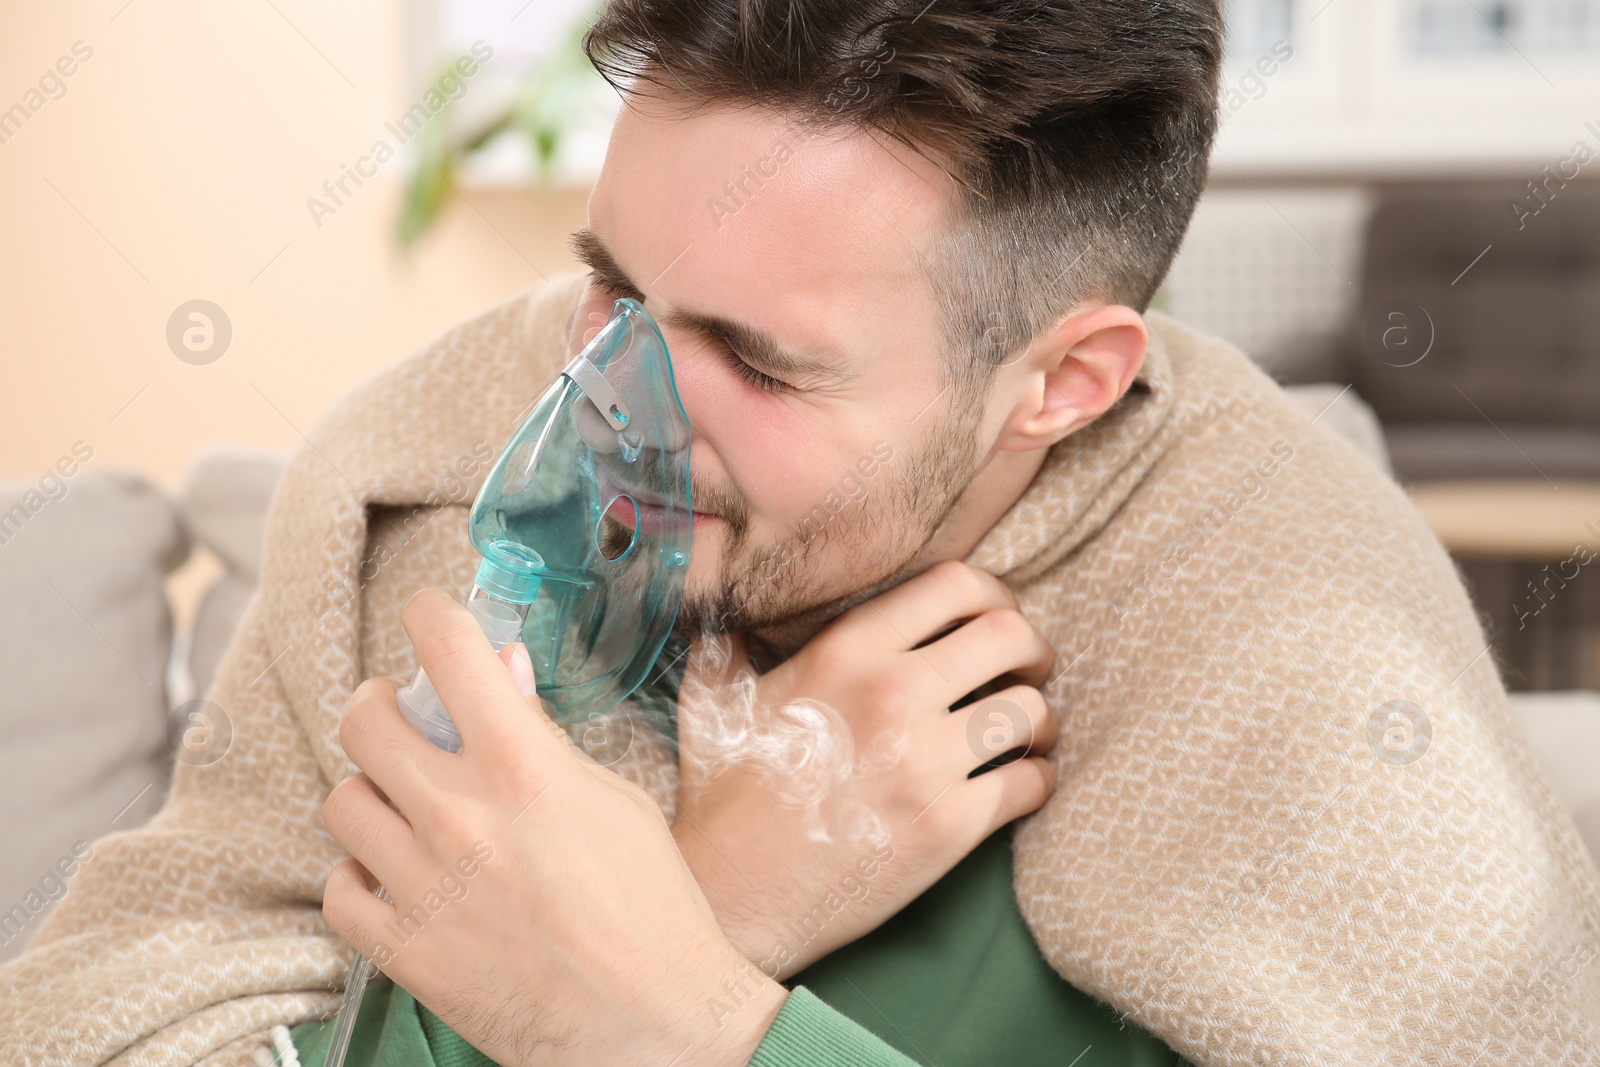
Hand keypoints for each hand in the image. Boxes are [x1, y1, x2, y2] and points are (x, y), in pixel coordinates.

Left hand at [322, 588, 786, 1066]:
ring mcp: (421, 884)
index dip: (431, 615)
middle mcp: (458, 815)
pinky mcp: (403, 950)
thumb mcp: (615, 802)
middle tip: (400, 715)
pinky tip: (397, 877)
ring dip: (372, 794)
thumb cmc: (652, 909)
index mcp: (522, 766)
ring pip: (342, 802)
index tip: (429, 615)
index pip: (448, 650)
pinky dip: (360, 877)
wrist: (653, 1023)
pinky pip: (337, 889)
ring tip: (405, 807)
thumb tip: (502, 678)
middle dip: (380, 703)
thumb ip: (544, 739)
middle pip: (364, 720)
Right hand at [672, 561, 1058, 979]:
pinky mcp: (949, 827)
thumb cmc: (723, 797)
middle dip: (1032, 651)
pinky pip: (1032, 783)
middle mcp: (892, 694)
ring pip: (1032, 710)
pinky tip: (1018, 784)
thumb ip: (731, 640)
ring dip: (1040, 720)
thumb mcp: (714, 700)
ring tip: (1025, 734)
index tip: (991, 620)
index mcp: (846, 651)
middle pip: (1012, 636)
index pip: (956, 584)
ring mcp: (926, 762)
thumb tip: (730, 605)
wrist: (730, 896)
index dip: (992, 595)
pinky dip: (1038, 780)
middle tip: (1026, 672)